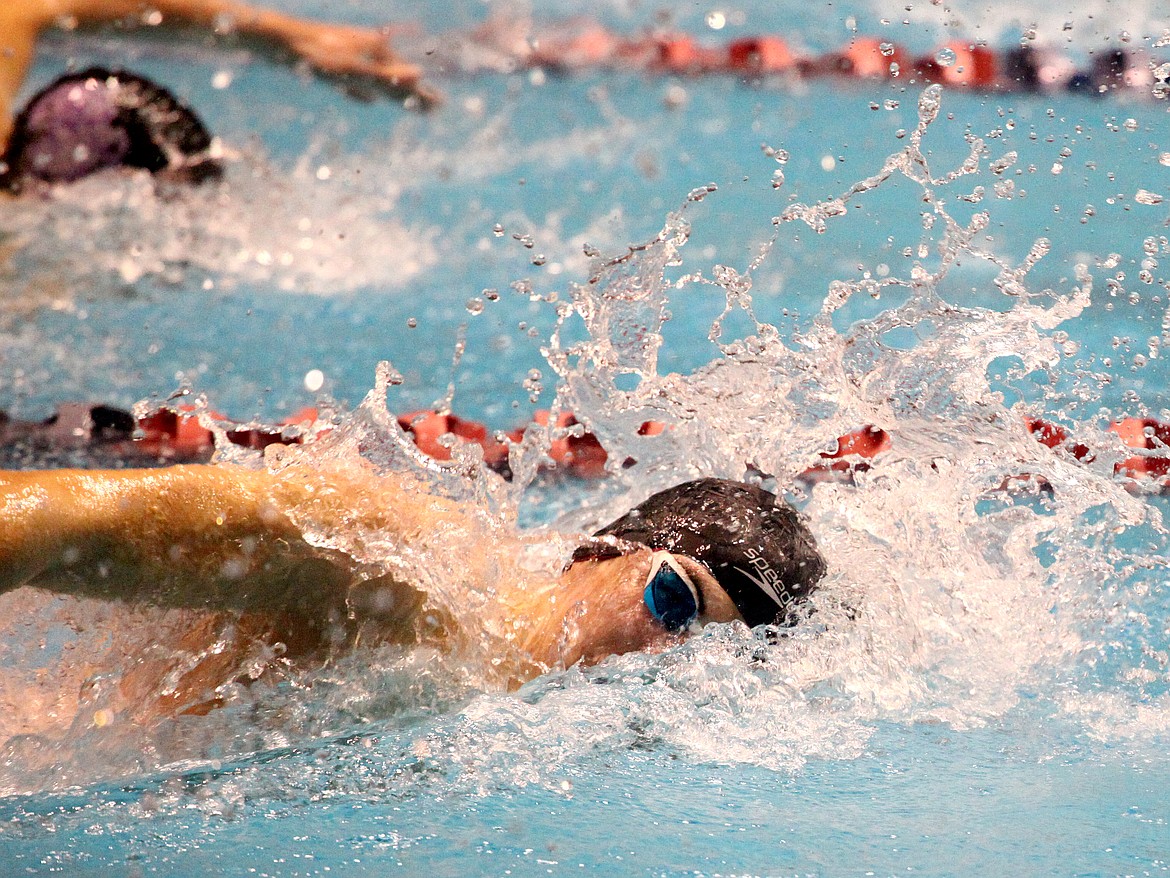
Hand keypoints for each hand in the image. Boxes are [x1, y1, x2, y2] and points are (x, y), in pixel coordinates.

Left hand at [280, 21, 440, 107]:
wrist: (282, 41)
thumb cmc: (320, 56)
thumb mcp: (355, 68)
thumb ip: (386, 75)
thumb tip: (419, 75)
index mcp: (377, 54)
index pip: (407, 80)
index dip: (423, 95)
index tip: (441, 107)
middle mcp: (369, 53)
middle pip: (397, 78)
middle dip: (415, 94)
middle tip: (434, 108)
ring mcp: (354, 57)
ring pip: (381, 79)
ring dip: (396, 92)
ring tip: (408, 102)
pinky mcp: (337, 65)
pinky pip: (360, 83)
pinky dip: (367, 93)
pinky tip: (367, 102)